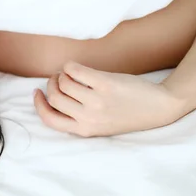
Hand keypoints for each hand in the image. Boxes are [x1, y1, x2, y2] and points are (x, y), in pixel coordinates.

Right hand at [34, 62, 182, 136]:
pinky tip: (75, 66)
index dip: (39, 105)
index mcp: (84, 130)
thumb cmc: (126, 114)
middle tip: (56, 79)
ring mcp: (97, 101)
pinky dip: (70, 66)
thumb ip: (76, 116)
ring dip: (61, 75)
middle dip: (50, 85)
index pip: (50, 120)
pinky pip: (75, 70)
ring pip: (63, 83)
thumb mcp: (99, 125)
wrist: (158, 107)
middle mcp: (89, 117)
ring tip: (69, 73)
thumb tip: (50, 96)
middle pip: (54, 98)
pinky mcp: (105, 84)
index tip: (37, 93)